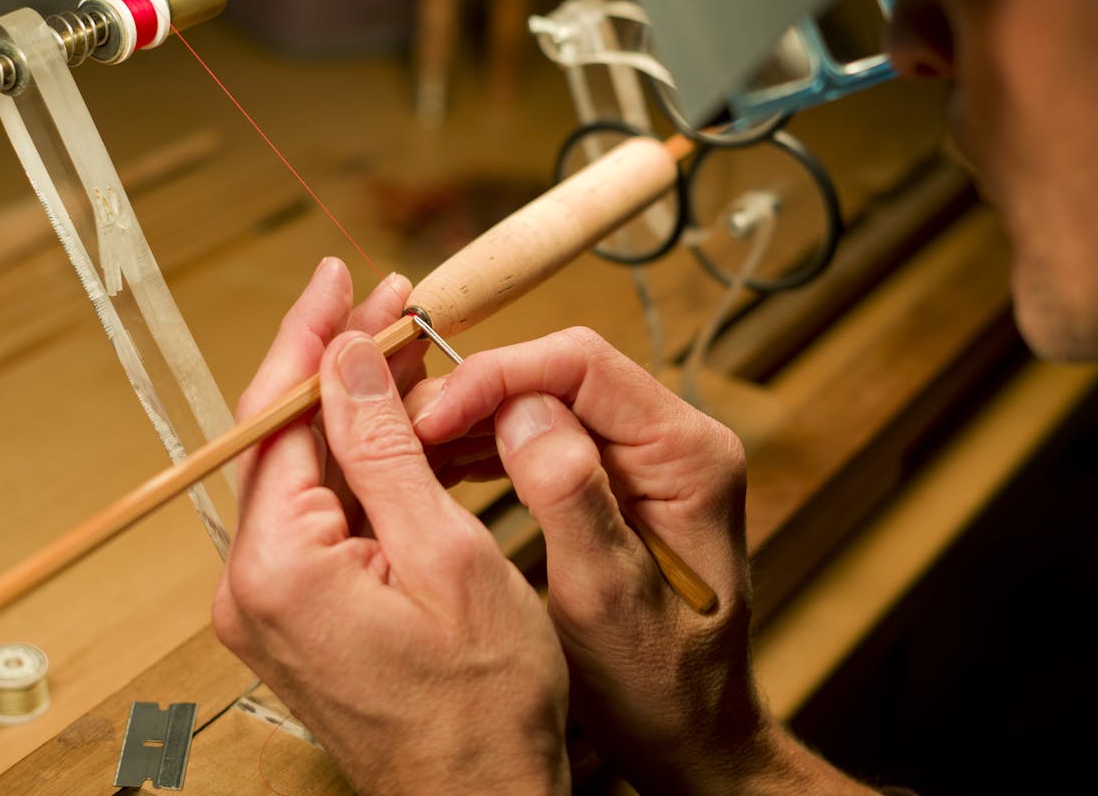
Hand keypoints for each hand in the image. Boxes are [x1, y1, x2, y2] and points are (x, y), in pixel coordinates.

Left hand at [212, 258, 569, 795]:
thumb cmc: (484, 703)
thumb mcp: (451, 556)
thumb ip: (387, 449)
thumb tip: (345, 358)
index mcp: (279, 568)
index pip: (279, 417)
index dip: (315, 337)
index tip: (347, 277)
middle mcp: (250, 586)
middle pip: (285, 439)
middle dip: (339, 364)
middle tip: (393, 303)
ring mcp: (267, 604)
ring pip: (304, 472)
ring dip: (353, 410)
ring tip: (408, 351)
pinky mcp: (294, 615)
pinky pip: (318, 515)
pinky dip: (359, 464)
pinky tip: (401, 427)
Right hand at [410, 327, 859, 793]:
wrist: (693, 731)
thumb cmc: (661, 683)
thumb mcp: (608, 597)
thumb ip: (572, 497)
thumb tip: (525, 410)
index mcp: (689, 455)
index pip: (584, 365)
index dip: (498, 376)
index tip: (431, 416)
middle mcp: (676, 440)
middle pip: (563, 373)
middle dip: (478, 392)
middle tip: (404, 431)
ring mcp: (650, 458)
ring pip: (549, 399)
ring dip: (477, 418)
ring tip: (409, 448)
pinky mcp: (622, 479)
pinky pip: (549, 436)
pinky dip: (492, 445)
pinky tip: (442, 466)